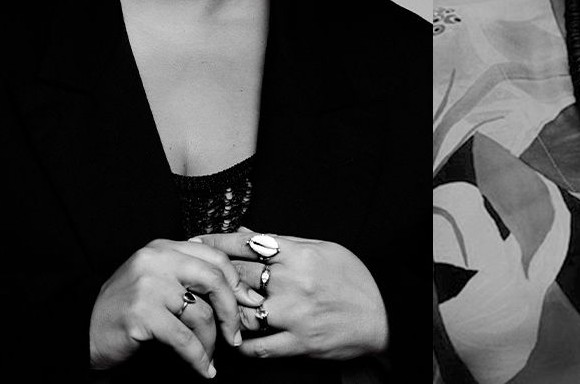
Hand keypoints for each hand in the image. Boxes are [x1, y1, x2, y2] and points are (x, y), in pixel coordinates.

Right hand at [89, 238, 265, 377]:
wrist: (82, 333)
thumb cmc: (125, 309)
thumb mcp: (156, 280)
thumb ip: (187, 274)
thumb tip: (237, 288)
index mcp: (163, 248)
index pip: (215, 257)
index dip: (236, 282)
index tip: (248, 302)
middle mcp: (155, 260)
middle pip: (215, 280)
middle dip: (231, 311)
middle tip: (235, 335)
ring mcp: (147, 286)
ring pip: (201, 314)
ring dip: (211, 342)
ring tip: (211, 356)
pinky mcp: (141, 314)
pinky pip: (184, 338)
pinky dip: (198, 357)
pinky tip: (203, 369)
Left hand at [193, 227, 388, 360]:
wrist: (384, 316)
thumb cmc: (355, 280)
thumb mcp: (325, 249)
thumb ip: (285, 242)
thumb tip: (247, 231)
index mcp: (301, 255)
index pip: (248, 244)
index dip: (217, 242)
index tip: (196, 241)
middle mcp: (295, 282)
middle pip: (238, 275)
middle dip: (214, 275)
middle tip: (195, 275)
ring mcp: (296, 314)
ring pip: (241, 312)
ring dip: (224, 311)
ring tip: (211, 308)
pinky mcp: (299, 342)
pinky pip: (257, 347)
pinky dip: (240, 344)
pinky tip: (231, 339)